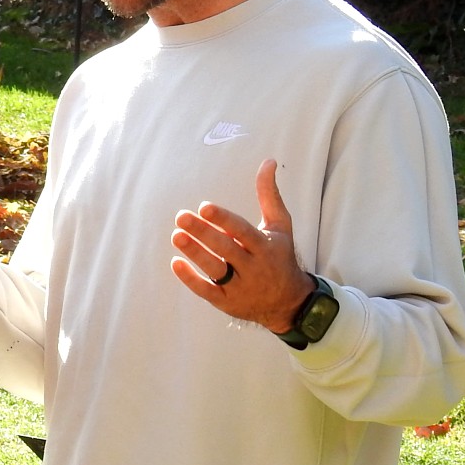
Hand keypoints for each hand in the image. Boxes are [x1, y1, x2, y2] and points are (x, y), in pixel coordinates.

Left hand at [170, 159, 314, 333]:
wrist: (288, 303)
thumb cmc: (279, 256)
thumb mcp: (280, 226)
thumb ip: (269, 195)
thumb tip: (269, 161)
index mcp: (265, 246)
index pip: (243, 232)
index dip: (224, 220)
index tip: (204, 206)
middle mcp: (253, 267)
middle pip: (226, 249)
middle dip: (203, 233)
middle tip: (180, 216)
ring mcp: (240, 287)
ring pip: (215, 269)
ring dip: (195, 253)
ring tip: (176, 235)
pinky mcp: (226, 302)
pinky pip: (206, 291)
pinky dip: (191, 278)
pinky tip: (175, 262)